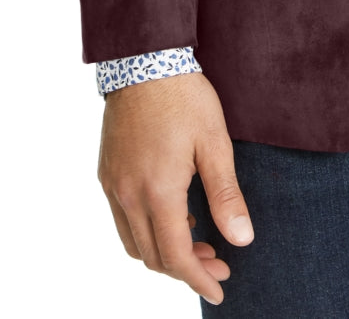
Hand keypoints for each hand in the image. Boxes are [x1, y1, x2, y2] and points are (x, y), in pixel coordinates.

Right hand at [97, 72, 253, 305]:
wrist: (143, 60)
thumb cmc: (184, 97)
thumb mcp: (214, 143)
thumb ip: (226, 195)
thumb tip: (242, 239)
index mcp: (157, 192)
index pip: (176, 256)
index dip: (199, 279)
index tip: (220, 289)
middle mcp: (127, 195)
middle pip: (152, 256)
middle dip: (186, 270)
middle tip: (219, 264)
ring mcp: (112, 185)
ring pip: (133, 243)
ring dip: (164, 253)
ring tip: (199, 244)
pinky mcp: (106, 173)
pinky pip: (122, 220)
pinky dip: (147, 231)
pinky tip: (174, 216)